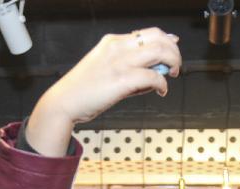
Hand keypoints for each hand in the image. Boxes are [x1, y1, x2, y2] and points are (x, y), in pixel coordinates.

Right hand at [26, 28, 181, 154]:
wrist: (64, 102)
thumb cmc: (83, 90)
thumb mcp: (105, 68)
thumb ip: (129, 65)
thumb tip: (156, 68)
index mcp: (112, 42)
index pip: (147, 33)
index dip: (166, 40)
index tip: (174, 48)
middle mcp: (117, 47)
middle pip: (158, 38)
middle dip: (173, 51)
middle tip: (175, 66)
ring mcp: (120, 62)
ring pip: (159, 52)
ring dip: (172, 62)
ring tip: (172, 74)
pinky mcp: (122, 79)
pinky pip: (153, 77)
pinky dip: (162, 84)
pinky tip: (161, 91)